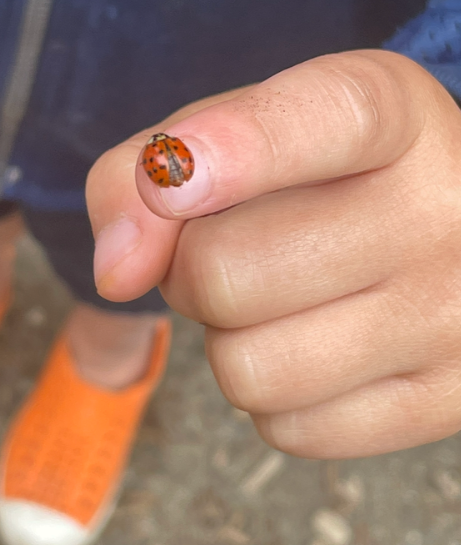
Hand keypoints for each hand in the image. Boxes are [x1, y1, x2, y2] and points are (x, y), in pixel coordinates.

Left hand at [86, 50, 460, 458]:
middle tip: (230, 251)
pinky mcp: (442, 402)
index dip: (234, 150)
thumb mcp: (238, 136)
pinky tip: (315, 347)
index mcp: (393, 115)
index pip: (322, 121)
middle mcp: (441, 211)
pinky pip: (288, 429)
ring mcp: (451, 316)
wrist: (438, 234)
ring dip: (229, 341)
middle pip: (224, 274)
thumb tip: (116, 272)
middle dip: (190, 272)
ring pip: (248, 370)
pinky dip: (273, 395)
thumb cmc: (316, 180)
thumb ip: (149, 168)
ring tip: (276, 301)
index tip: (170, 180)